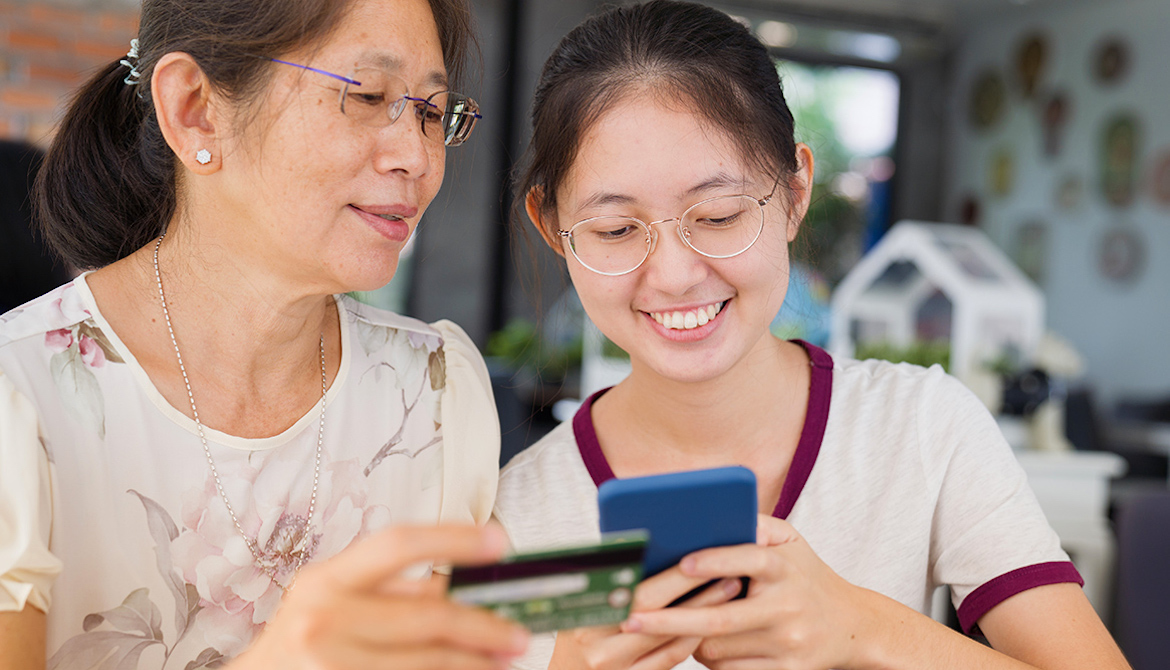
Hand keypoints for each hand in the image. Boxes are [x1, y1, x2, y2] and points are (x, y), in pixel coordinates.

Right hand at [230, 525, 529, 669]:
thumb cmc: (302, 640)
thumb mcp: (332, 601)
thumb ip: (392, 590)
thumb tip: (459, 584)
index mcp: (325, 580)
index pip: (397, 544)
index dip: (453, 538)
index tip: (499, 540)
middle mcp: (324, 619)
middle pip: (426, 616)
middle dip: (483, 626)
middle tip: (519, 632)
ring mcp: (331, 665)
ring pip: (426, 662)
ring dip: (474, 663)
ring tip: (504, 658)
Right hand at [550, 568, 743, 669]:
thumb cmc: (576, 630)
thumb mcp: (579, 601)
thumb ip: (607, 578)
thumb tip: (641, 541)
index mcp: (585, 616)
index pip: (634, 592)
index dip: (671, 577)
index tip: (699, 558)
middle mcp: (599, 647)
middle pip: (656, 613)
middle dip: (695, 591)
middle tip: (726, 574)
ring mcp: (617, 669)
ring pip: (671, 639)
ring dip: (703, 615)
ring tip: (728, 592)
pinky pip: (671, 659)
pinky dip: (692, 637)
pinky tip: (708, 620)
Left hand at [620, 516, 873, 669]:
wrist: (852, 626)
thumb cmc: (804, 576)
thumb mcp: (790, 541)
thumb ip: (754, 524)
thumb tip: (710, 512)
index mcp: (785, 566)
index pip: (750, 559)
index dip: (716, 560)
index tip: (683, 562)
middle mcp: (788, 606)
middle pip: (721, 618)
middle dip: (670, 620)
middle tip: (629, 619)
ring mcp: (788, 644)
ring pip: (718, 648)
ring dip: (688, 639)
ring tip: (673, 624)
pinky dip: (710, 660)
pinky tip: (701, 645)